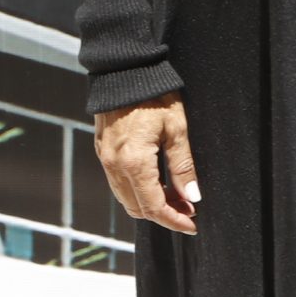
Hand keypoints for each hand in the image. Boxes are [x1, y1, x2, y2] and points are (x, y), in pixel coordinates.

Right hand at [95, 93, 199, 234]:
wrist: (125, 72)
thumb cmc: (155, 95)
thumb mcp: (177, 129)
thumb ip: (183, 166)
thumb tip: (192, 197)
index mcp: (133, 163)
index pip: (153, 206)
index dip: (174, 220)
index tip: (192, 225)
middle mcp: (114, 166)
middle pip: (137, 208)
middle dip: (164, 214)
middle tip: (189, 210)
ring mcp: (105, 160)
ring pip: (126, 198)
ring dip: (150, 203)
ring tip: (176, 198)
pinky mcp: (103, 153)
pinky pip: (118, 184)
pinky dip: (137, 191)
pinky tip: (157, 183)